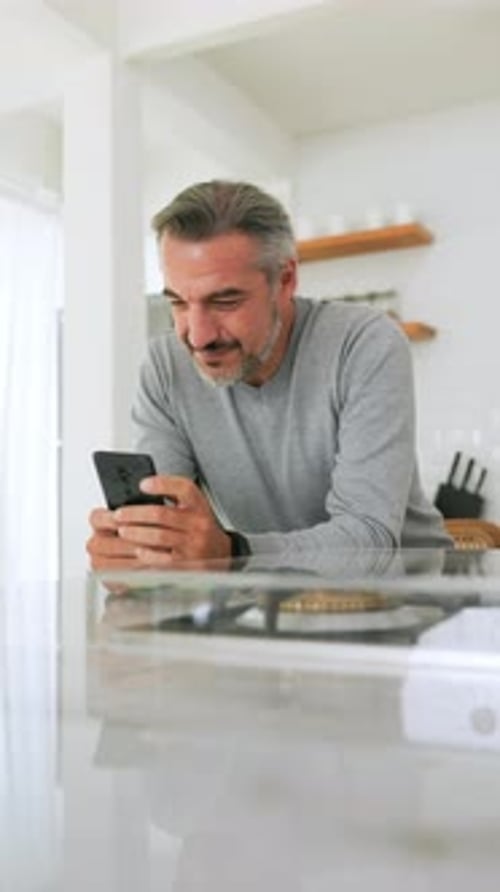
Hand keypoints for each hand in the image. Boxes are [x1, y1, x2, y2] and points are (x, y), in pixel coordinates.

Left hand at [87, 475, 231, 569]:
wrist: (221, 553)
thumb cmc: (198, 528)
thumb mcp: (192, 508)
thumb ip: (172, 499)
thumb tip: (139, 494)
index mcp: (198, 505)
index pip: (184, 488)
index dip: (162, 484)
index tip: (142, 484)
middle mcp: (198, 523)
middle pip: (162, 513)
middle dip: (135, 513)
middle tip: (118, 514)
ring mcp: (193, 544)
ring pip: (159, 536)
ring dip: (136, 533)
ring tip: (122, 531)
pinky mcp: (187, 563)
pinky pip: (163, 558)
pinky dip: (148, 554)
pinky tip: (138, 551)